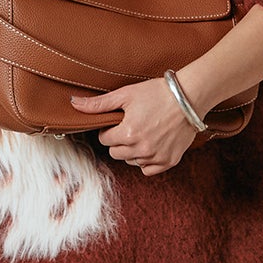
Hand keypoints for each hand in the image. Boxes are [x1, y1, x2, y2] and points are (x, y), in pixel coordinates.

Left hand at [68, 75, 198, 174]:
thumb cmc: (157, 93)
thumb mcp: (126, 94)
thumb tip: (73, 103)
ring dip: (132, 151)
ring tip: (143, 133)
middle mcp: (141, 149)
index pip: (105, 140)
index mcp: (128, 134)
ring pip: (131, 161)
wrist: (189, 97)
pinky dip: (146, 161)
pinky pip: (148, 169)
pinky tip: (150, 145)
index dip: (109, 130)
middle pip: (116, 153)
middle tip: (131, 126)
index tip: (119, 121)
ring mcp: (156, 157)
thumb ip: (99, 104)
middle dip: (119, 141)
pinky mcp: (169, 161)